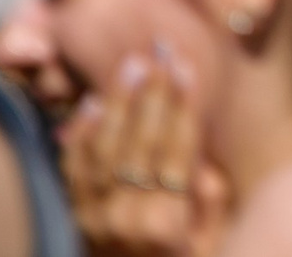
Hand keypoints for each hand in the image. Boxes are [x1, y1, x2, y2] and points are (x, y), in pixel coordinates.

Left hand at [60, 43, 230, 256]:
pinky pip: (75, 171)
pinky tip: (88, 106)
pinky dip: (81, 135)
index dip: (183, 105)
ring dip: (117, 104)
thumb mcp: (216, 240)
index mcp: (168, 223)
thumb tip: (198, 158)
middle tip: (159, 52)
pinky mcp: (78, 221)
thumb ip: (211, 198)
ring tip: (130, 67)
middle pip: (141, 142)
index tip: (188, 68)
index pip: (177, 149)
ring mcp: (97, 220)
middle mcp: (128, 218)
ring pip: (104, 150)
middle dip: (152, 93)